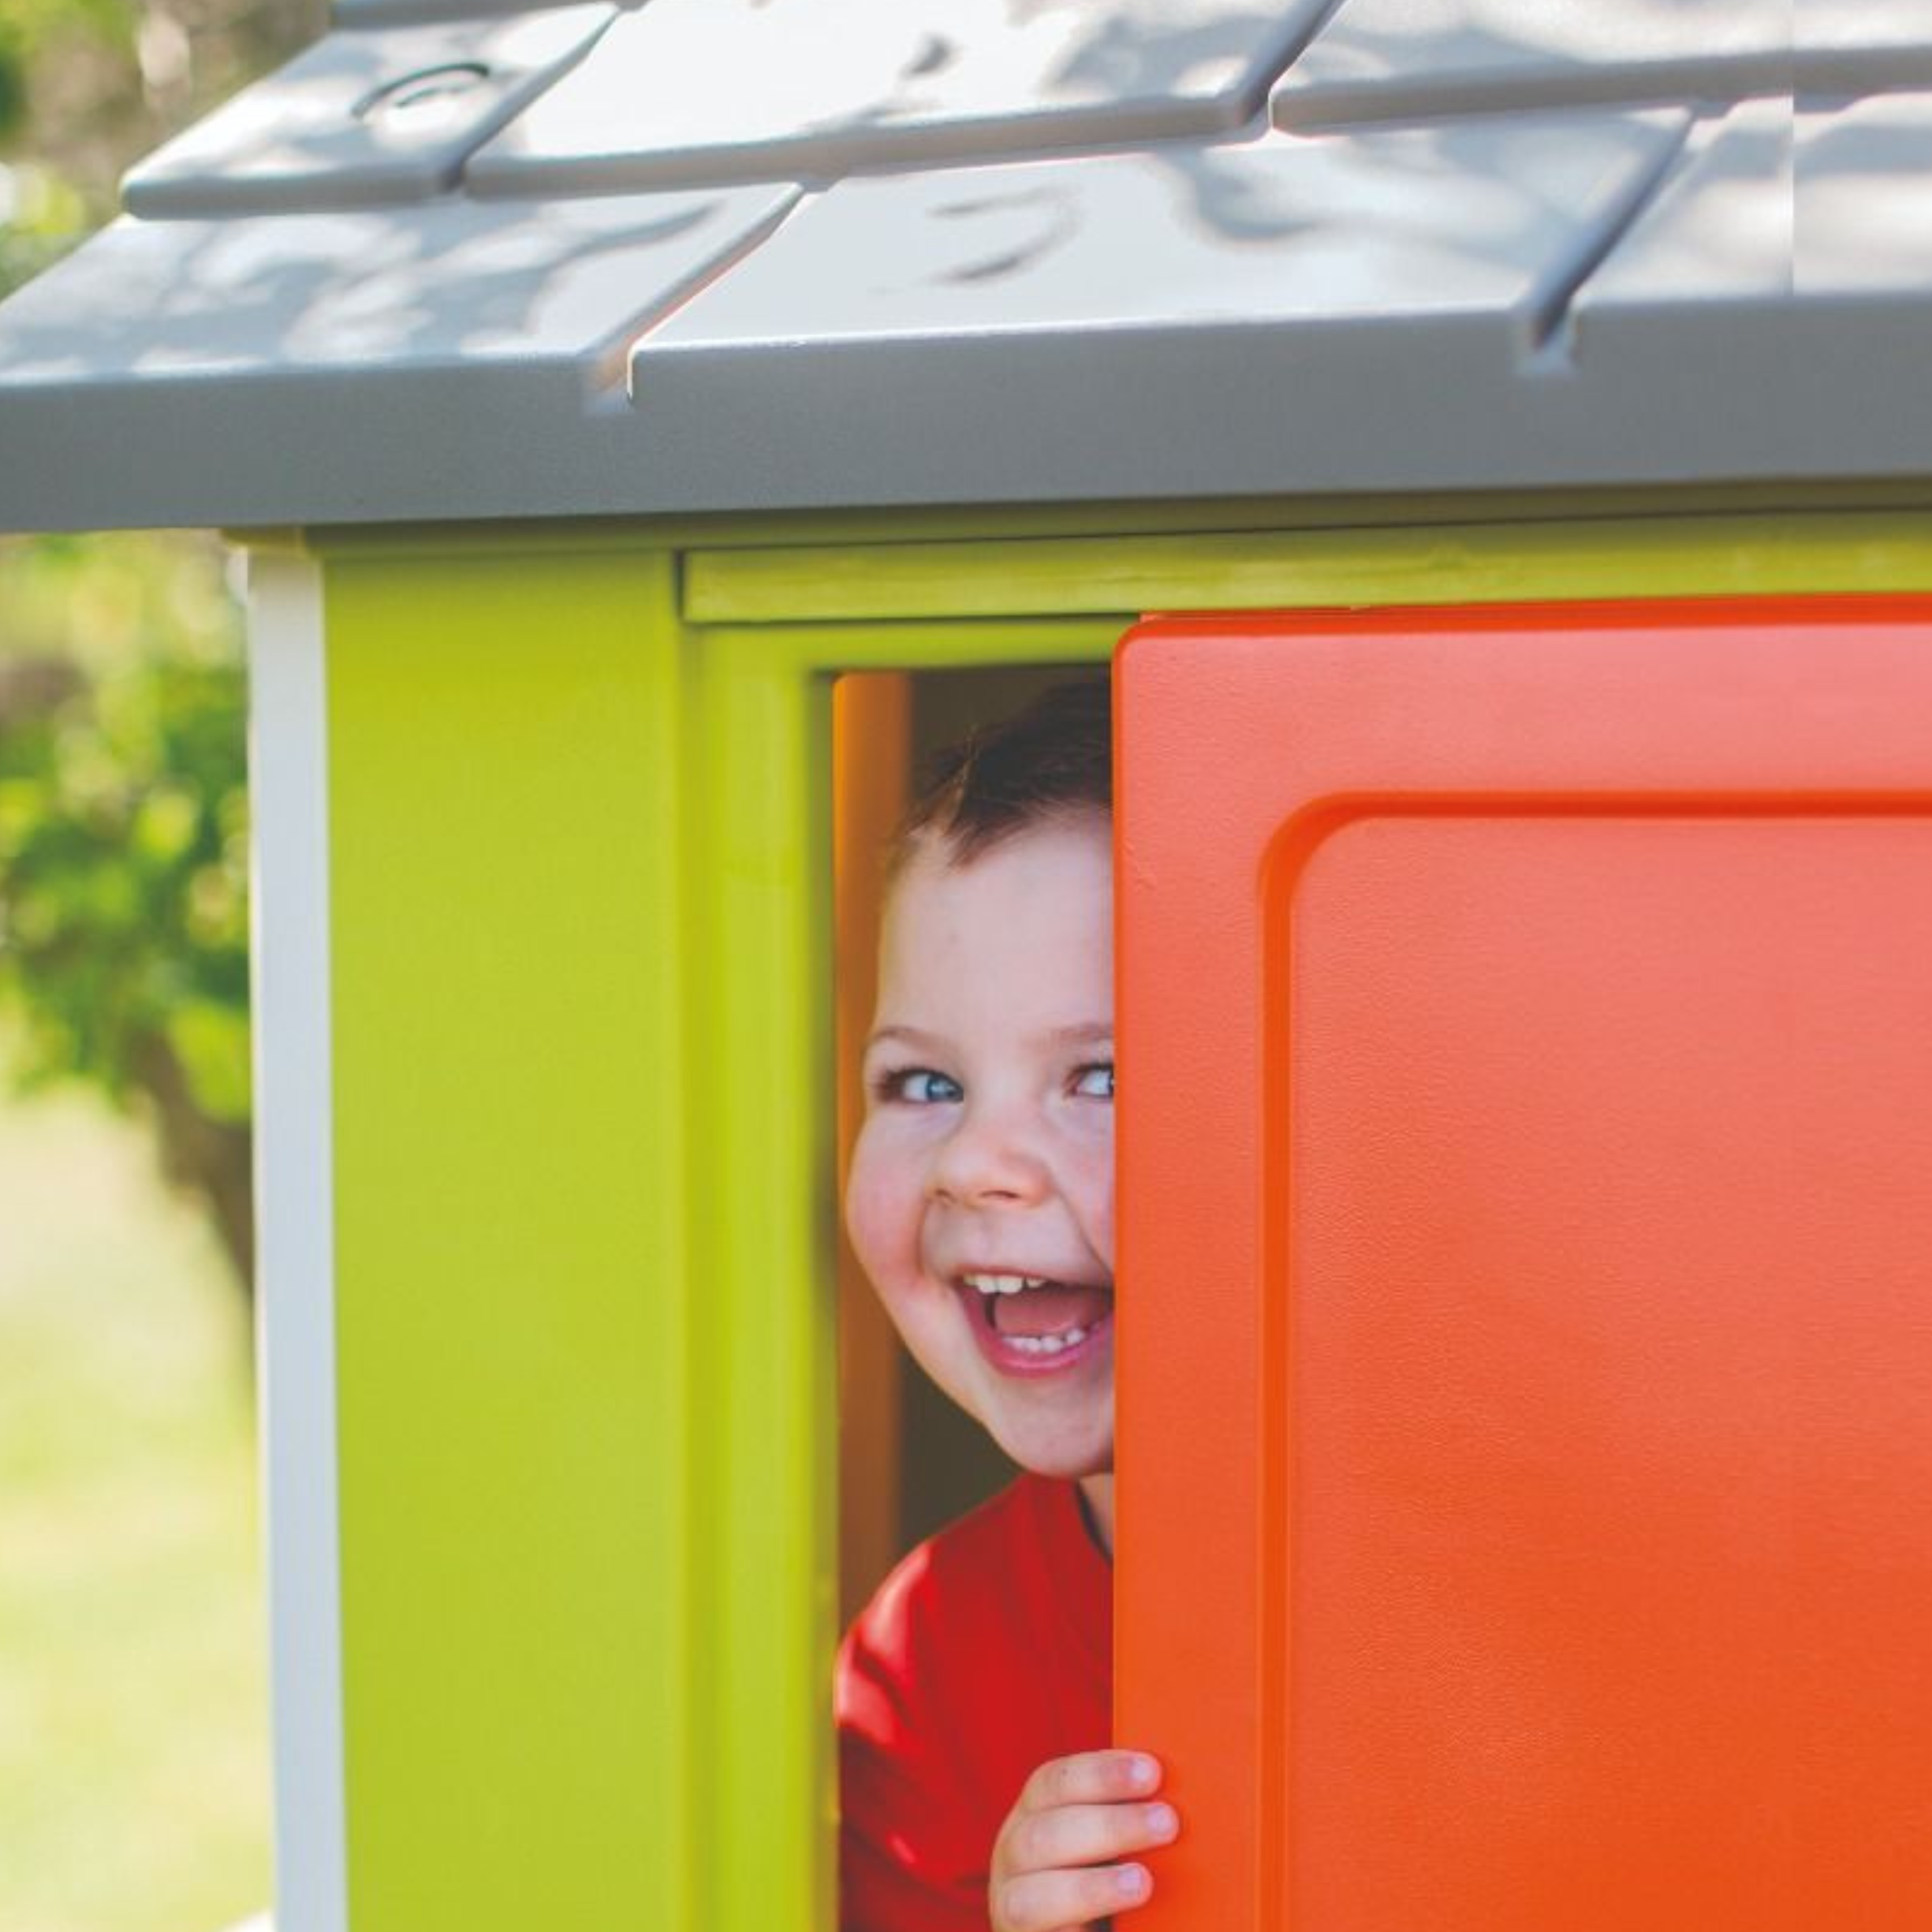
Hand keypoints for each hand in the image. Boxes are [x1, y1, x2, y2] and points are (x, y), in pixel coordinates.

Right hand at [988, 1750, 1178, 1931]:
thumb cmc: (1101, 1877)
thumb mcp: (1106, 1841)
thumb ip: (1127, 1815)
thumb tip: (1175, 1800)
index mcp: (1032, 1816)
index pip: (1053, 1782)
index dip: (1101, 1774)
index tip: (1152, 1772)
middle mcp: (1012, 1858)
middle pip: (1044, 1836)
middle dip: (1109, 1826)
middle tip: (1167, 1823)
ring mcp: (1010, 1910)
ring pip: (1030, 1900)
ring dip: (1091, 1889)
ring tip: (1143, 1884)